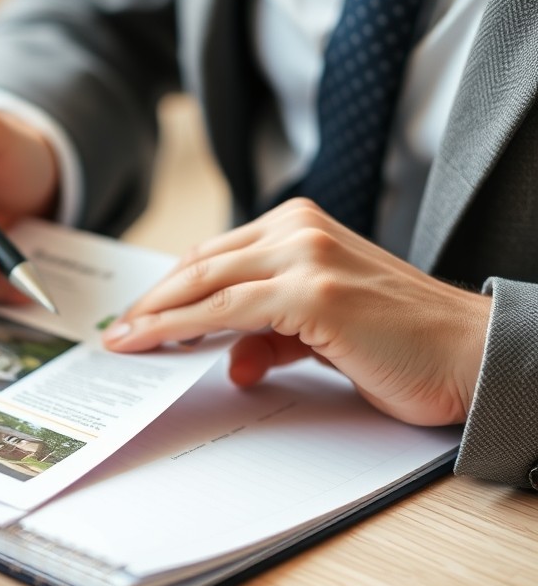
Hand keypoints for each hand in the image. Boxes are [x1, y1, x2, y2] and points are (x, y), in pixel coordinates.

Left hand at [101, 198, 489, 425]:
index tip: (136, 315)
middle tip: (117, 330)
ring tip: (124, 340)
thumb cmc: (402, 343)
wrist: (469, 355)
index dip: (169, 287)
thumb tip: (231, 360)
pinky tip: (154, 343)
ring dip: (155, 314)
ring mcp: (305, 256)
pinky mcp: (312, 293)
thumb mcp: (320, 331)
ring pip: (204, 282)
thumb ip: (272, 335)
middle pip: (199, 263)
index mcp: (300, 225)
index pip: (214, 255)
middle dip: (152, 299)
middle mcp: (298, 229)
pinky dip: (182, 327)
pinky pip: (225, 312)